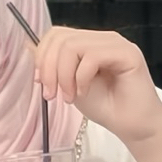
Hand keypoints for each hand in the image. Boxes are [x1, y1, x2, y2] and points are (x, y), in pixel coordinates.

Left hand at [33, 26, 161, 147]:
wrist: (133, 127)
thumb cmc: (106, 107)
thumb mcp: (68, 84)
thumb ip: (52, 65)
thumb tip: (28, 45)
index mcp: (89, 42)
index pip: (57, 34)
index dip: (42, 56)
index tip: (41, 82)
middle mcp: (103, 39)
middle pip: (61, 37)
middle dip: (49, 68)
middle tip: (52, 94)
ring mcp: (116, 44)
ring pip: (73, 45)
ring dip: (64, 75)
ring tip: (70, 97)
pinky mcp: (128, 53)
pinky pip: (92, 56)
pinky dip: (81, 78)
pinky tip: (84, 93)